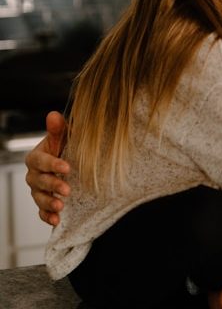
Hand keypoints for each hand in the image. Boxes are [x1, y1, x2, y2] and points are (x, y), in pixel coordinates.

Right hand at [24, 111, 69, 225]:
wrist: (73, 161)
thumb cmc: (67, 146)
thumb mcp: (65, 136)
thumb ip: (58, 129)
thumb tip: (53, 115)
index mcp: (36, 157)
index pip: (41, 161)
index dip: (52, 164)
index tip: (67, 167)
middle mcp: (34, 175)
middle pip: (39, 181)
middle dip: (52, 185)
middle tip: (67, 189)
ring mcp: (38, 190)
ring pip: (39, 197)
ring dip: (49, 202)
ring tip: (61, 206)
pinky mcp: (44, 203)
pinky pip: (42, 212)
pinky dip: (47, 216)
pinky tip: (56, 220)